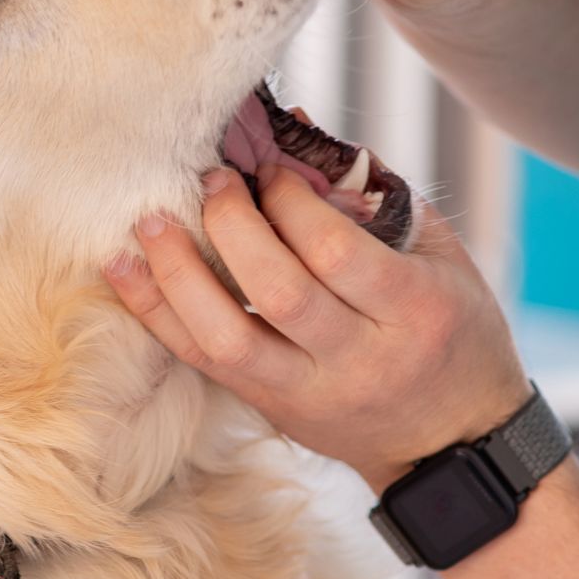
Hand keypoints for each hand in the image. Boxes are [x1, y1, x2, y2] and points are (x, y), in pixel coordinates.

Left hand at [103, 164, 531, 491]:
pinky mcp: (273, 409)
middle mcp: (360, 359)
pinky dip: (159, 314)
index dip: (291, 202)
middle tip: (211, 180)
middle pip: (277, 291)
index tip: (269, 168)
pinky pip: (203, 363)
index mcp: (415, 312)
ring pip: (227, 338)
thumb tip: (292, 134)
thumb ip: (374, 198)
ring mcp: (311, 393)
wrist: (452, 443)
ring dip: (177, 275)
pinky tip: (125, 270)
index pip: (336, 253)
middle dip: (232, 226)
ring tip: (151, 222)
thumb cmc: (453, 331)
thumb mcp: (443, 259)